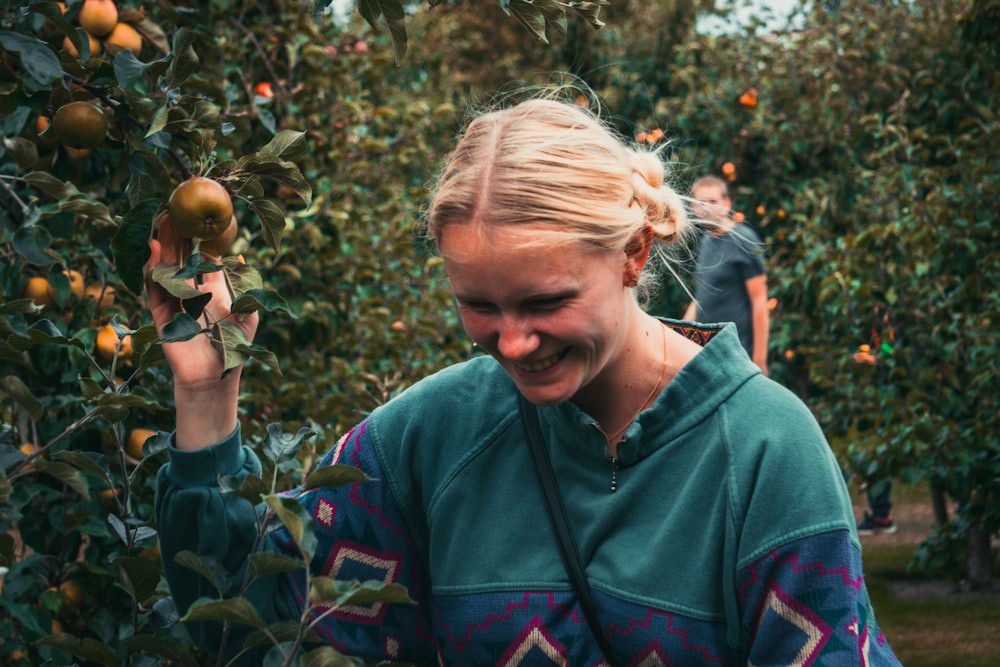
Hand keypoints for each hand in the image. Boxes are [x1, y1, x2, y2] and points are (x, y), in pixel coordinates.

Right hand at [146, 215, 259, 447]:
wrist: (216, 377)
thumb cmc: (235, 348)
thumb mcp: (247, 313)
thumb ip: (245, 286)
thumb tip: (242, 256)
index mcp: (209, 290)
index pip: (200, 258)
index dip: (198, 239)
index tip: (198, 216)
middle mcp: (188, 293)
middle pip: (179, 257)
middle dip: (176, 234)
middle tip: (175, 208)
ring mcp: (172, 303)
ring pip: (164, 268)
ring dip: (163, 245)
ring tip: (163, 220)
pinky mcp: (159, 315)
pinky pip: (153, 289)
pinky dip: (153, 270)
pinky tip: (154, 250)